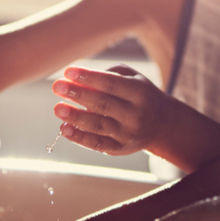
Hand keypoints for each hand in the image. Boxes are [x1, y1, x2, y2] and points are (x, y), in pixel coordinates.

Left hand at [51, 64, 172, 155]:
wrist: (162, 124)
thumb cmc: (140, 94)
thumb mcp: (132, 78)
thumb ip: (107, 75)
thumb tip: (76, 80)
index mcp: (140, 92)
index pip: (111, 84)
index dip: (88, 77)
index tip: (68, 71)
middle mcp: (135, 114)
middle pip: (103, 104)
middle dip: (78, 94)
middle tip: (57, 86)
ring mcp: (128, 134)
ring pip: (98, 126)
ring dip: (76, 117)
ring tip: (58, 108)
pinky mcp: (120, 149)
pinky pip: (97, 144)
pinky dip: (79, 137)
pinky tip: (65, 128)